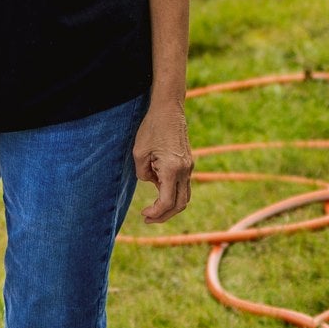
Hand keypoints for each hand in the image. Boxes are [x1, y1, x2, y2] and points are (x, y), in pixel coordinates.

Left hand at [133, 100, 193, 223]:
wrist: (169, 109)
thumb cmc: (152, 128)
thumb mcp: (139, 153)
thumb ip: (143, 174)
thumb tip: (150, 181)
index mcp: (172, 169)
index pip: (167, 202)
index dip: (155, 213)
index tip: (143, 214)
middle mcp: (184, 170)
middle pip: (180, 204)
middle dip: (164, 215)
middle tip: (147, 218)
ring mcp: (188, 167)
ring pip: (184, 196)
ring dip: (170, 206)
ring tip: (153, 209)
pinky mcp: (188, 163)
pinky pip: (183, 185)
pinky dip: (172, 192)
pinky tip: (157, 188)